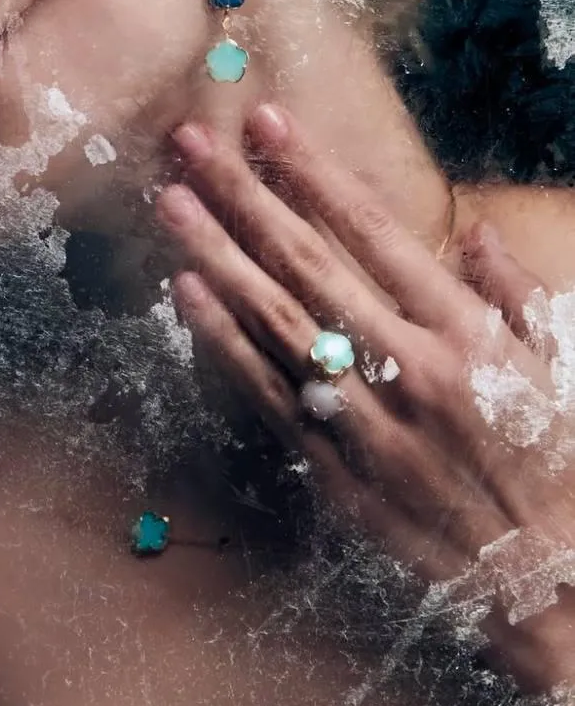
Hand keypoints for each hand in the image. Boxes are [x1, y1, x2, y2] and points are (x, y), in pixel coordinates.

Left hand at [157, 105, 574, 697]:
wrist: (561, 584)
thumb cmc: (565, 461)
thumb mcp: (563, 363)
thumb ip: (516, 291)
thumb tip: (472, 231)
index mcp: (464, 329)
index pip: (371, 229)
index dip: (314, 171)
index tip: (266, 121)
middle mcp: (407, 364)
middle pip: (307, 262)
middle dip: (244, 194)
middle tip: (190, 142)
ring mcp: (364, 419)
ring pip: (273, 320)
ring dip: (216, 254)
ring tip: (171, 200)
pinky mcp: (335, 470)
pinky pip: (266, 394)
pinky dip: (222, 342)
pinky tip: (184, 292)